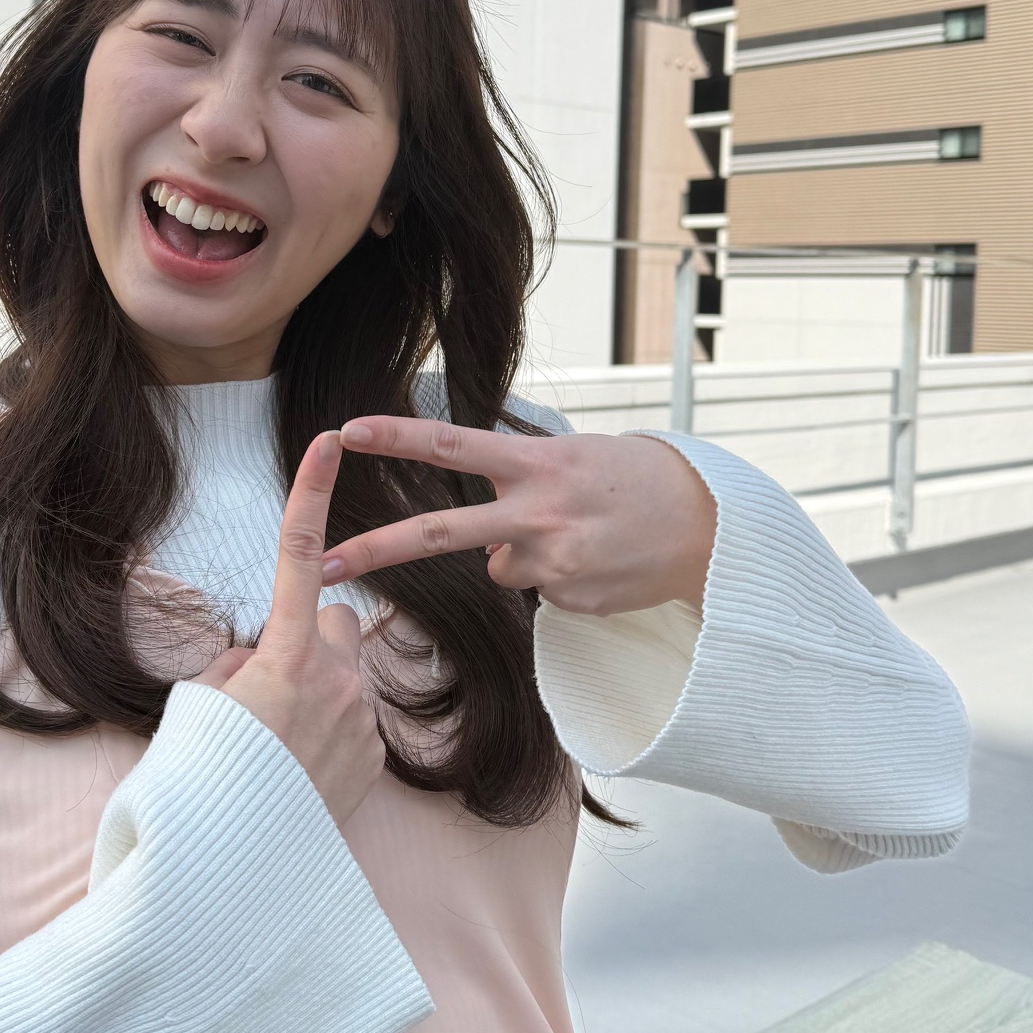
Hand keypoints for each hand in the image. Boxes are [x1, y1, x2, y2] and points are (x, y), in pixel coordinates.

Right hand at [199, 432, 384, 823]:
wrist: (238, 873)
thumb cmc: (204, 785)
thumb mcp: (198, 710)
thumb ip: (236, 668)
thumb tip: (259, 663)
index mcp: (286, 657)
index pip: (300, 558)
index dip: (312, 495)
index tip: (330, 442)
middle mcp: (336, 679)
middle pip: (333, 623)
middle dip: (307, 638)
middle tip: (264, 690)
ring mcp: (361, 719)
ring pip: (342, 675)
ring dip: (316, 691)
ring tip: (276, 746)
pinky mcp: (375, 756)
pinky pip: (352, 720)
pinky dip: (327, 733)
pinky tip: (297, 772)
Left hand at [320, 420, 715, 616]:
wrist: (709, 528)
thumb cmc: (637, 481)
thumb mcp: (576, 457)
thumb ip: (522, 486)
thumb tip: (488, 552)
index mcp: (537, 464)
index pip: (452, 446)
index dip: (397, 437)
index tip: (347, 430)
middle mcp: (537, 513)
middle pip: (439, 534)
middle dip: (374, 551)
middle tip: (322, 564)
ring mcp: (553, 563)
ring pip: (501, 568)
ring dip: (526, 555)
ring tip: (581, 537)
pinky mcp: (569, 601)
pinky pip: (541, 592)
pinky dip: (561, 578)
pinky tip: (600, 562)